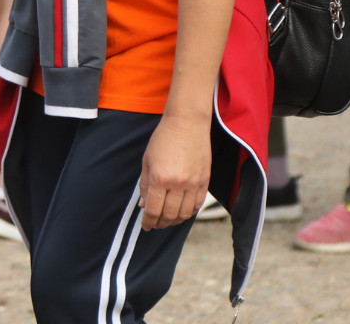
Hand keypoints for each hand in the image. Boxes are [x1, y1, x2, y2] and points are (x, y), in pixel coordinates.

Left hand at [138, 112, 210, 229]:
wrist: (187, 122)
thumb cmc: (164, 138)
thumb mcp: (147, 160)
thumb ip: (145, 185)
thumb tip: (144, 206)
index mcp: (160, 178)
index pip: (154, 210)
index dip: (148, 222)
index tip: (146, 226)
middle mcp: (178, 183)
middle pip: (169, 215)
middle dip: (160, 224)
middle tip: (156, 224)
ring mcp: (194, 183)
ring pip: (185, 214)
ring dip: (175, 220)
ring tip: (168, 219)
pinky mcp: (205, 180)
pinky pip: (198, 204)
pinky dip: (190, 211)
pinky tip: (182, 210)